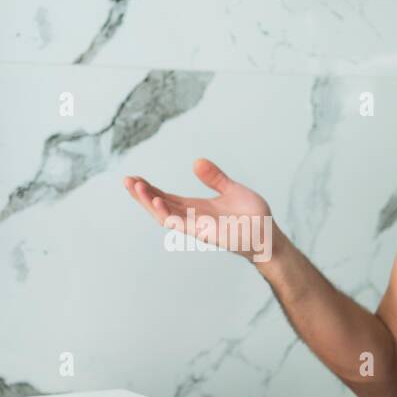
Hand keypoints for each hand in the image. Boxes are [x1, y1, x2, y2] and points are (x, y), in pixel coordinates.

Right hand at [123, 158, 275, 262]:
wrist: (269, 235)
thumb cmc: (252, 216)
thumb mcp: (231, 189)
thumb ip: (214, 177)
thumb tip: (196, 161)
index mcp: (196, 208)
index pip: (166, 198)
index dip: (149, 189)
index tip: (134, 179)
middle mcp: (193, 219)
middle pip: (160, 207)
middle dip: (142, 195)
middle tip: (126, 181)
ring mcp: (198, 227)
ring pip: (166, 217)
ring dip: (150, 203)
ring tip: (137, 187)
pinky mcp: (207, 234)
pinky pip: (183, 225)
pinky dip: (169, 215)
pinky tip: (158, 202)